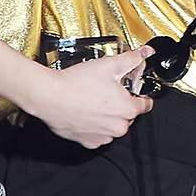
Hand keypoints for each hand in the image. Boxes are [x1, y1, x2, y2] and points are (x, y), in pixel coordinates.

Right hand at [25, 48, 153, 148]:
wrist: (49, 96)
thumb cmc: (76, 84)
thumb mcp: (110, 64)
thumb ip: (132, 59)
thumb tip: (145, 53)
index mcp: (127, 110)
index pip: (146, 105)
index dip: (141, 95)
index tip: (136, 92)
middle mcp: (117, 127)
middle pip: (128, 115)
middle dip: (122, 103)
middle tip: (108, 91)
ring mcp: (102, 136)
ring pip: (113, 125)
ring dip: (108, 116)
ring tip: (95, 100)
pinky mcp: (87, 142)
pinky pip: (97, 134)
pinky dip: (94, 125)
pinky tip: (86, 111)